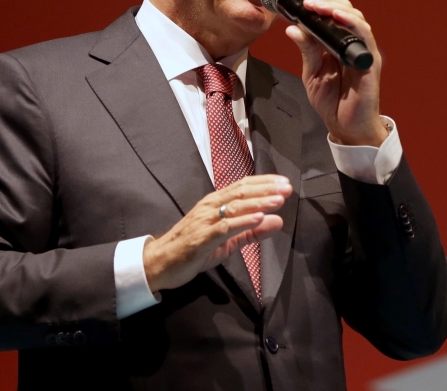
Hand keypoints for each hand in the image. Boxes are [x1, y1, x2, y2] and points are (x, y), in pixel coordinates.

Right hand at [142, 175, 290, 292]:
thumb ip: (252, 232)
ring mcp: (205, 221)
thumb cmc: (193, 249)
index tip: (284, 183)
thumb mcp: (228, 241)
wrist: (159, 263)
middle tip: (287, 188)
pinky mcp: (202, 238)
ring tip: (278, 200)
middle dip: (266, 189)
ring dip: (258, 202)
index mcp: (216, 204)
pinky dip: (243, 221)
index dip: (264, 183)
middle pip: (241, 192)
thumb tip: (277, 221)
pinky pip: (225, 227)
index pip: (243, 186)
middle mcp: (210, 207)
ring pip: (235, 207)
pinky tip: (258, 218)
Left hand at [285, 0, 389, 146]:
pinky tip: (337, 17)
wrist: (346, 127)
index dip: (321, 1)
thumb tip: (293, 29)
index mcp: (338, 44)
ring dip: (336, 8)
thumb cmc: (332, 101)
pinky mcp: (369, 62)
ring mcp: (362, 51)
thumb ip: (306, 50)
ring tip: (317, 5)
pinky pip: (364, 36)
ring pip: (355, 18)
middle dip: (326, 0)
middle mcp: (352, 44)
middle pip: (346, 10)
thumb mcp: (312, 73)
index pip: (333, 13)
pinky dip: (351, 23)